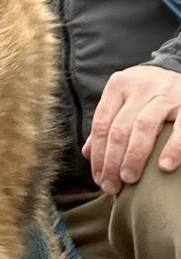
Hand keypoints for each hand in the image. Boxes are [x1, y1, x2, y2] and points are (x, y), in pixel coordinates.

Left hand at [83, 65, 180, 193]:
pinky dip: (172, 148)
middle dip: (112, 160)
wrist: (180, 72)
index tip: (98, 178)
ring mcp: (165, 95)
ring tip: (129, 179)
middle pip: (119, 127)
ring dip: (134, 156)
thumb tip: (87, 154)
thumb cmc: (149, 93)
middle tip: (111, 186)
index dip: (98, 153)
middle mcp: (140, 87)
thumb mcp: (125, 99)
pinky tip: (164, 167)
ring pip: (143, 126)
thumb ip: (108, 123)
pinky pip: (180, 128)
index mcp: (119, 86)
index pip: (101, 123)